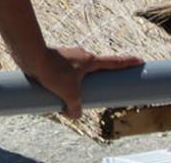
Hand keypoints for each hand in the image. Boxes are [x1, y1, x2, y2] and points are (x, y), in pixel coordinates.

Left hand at [26, 46, 143, 118]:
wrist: (31, 56)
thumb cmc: (53, 71)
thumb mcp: (69, 95)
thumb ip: (76, 108)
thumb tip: (74, 114)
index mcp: (90, 61)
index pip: (114, 62)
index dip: (128, 63)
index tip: (139, 61)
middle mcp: (81, 56)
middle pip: (97, 69)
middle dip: (100, 79)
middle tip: (102, 90)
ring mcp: (68, 56)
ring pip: (78, 73)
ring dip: (77, 84)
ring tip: (69, 97)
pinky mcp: (56, 60)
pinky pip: (65, 73)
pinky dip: (63, 82)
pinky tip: (54, 91)